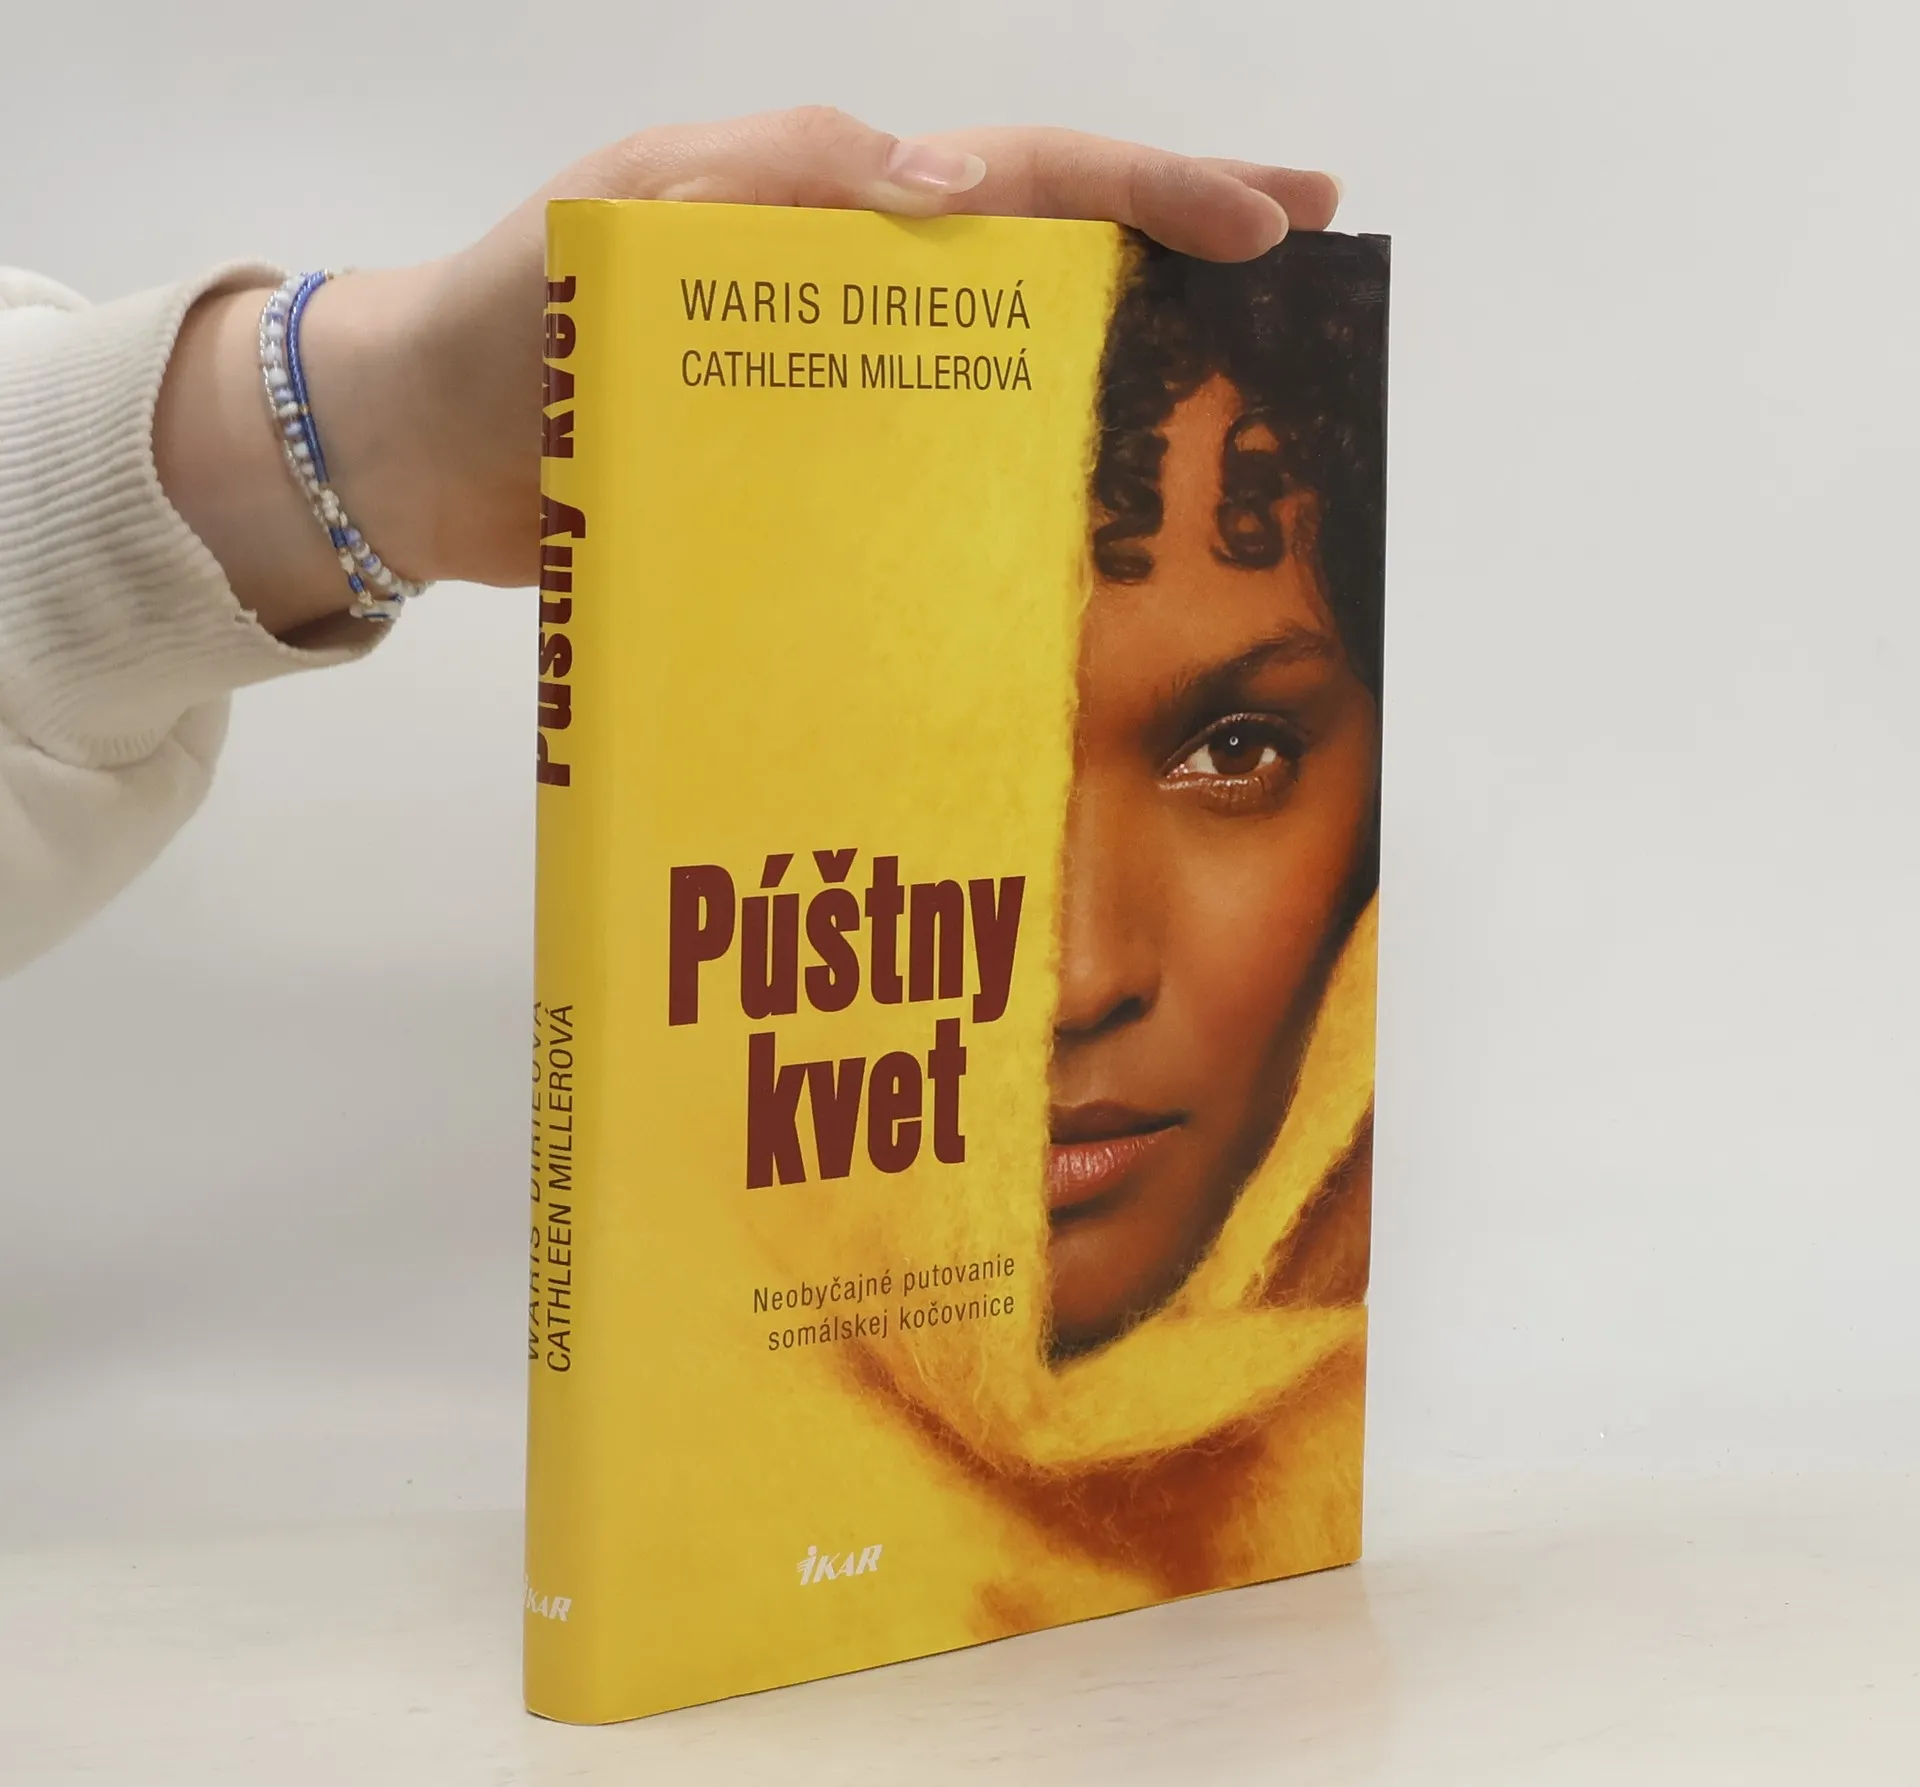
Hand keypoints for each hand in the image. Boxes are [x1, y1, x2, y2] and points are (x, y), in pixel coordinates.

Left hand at [156, 109, 1341, 633]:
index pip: (1028, 182)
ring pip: (1009, 392)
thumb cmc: (508, 317)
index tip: (1276, 218)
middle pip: (1050, 276)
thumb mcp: (632, 211)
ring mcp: (843, 411)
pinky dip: (1008, 519)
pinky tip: (1074, 567)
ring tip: (1235, 441)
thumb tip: (954, 187)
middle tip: (1302, 291)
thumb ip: (782, 181)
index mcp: (834, 215)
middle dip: (1181, 273)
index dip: (1158, 192)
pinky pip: (931, 498)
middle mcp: (859, 310)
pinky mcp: (812, 504)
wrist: (420, 460)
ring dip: (1120, 405)